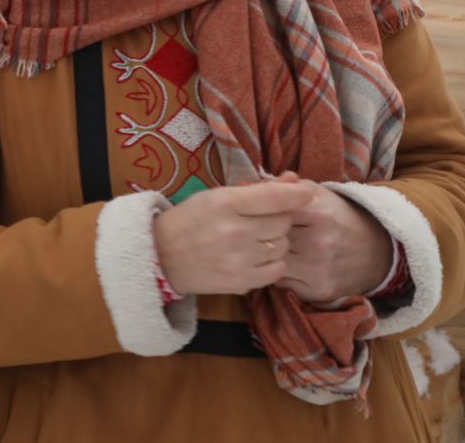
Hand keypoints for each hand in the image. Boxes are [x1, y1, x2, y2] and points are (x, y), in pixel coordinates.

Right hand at [152, 179, 320, 295]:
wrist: (160, 256)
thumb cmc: (189, 219)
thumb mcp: (216, 196)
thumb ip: (256, 190)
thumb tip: (294, 181)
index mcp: (224, 203)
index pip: (275, 197)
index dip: (296, 194)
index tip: (304, 192)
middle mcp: (235, 231)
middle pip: (283, 222)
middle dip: (278, 218)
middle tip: (261, 219)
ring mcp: (240, 259)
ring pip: (282, 245)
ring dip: (275, 240)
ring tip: (255, 238)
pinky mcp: (243, 282)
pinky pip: (278, 269)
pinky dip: (272, 262)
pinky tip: (255, 256)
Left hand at [270, 170, 394, 303]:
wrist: (377, 252)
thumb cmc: (339, 217)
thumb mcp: (318, 194)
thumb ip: (287, 187)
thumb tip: (250, 184)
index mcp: (319, 214)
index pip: (272, 212)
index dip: (262, 212)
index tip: (260, 213)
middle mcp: (319, 244)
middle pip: (269, 238)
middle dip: (261, 235)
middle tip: (260, 232)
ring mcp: (319, 270)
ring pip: (272, 262)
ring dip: (268, 256)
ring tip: (272, 248)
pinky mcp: (319, 292)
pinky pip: (281, 283)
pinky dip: (279, 274)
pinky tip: (288, 264)